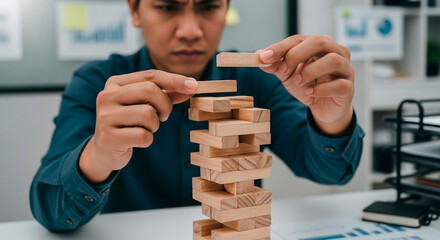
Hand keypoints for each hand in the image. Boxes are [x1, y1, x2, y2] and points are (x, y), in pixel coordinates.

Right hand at [79, 70, 197, 182]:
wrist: (104, 151)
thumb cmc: (129, 123)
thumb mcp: (144, 104)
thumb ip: (166, 94)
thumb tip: (191, 86)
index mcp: (115, 83)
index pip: (150, 75)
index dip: (174, 80)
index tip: (194, 85)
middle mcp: (106, 96)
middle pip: (150, 90)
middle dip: (165, 105)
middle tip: (163, 116)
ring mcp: (105, 116)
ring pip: (148, 114)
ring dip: (155, 124)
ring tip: (146, 128)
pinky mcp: (108, 137)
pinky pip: (143, 136)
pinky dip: (148, 140)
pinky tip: (138, 140)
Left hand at [258, 35, 353, 134]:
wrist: (323, 108)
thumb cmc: (308, 85)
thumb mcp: (288, 75)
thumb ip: (275, 65)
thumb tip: (259, 56)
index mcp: (320, 45)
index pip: (300, 39)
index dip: (281, 47)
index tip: (264, 57)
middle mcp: (336, 52)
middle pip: (320, 42)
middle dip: (297, 55)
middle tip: (284, 70)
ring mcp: (345, 69)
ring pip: (332, 61)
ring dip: (310, 71)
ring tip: (299, 82)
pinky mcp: (349, 88)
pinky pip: (338, 84)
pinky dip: (320, 89)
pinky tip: (310, 93)